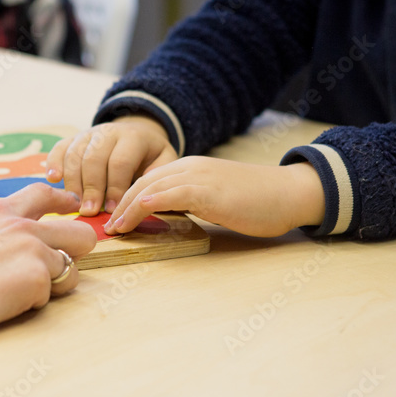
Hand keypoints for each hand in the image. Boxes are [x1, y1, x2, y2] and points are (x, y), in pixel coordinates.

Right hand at [0, 184, 96, 344]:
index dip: (65, 203)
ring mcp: (32, 251)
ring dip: (51, 285)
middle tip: (59, 268)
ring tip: (17, 295)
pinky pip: (50, 296)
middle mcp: (22, 226)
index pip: (45, 194)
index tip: (74, 208)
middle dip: (75, 251)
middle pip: (80, 232)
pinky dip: (32, 304)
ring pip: (70, 270)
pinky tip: (3, 305)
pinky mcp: (35, 280)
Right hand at [45, 116, 177, 216]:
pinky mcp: (73, 139)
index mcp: (133, 137)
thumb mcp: (164, 164)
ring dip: (73, 182)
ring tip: (74, 205)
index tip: (112, 210)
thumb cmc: (151, 157)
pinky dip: (54, 162)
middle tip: (90, 212)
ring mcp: (88, 134)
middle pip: (94, 158)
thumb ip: (156, 179)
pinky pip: (60, 148)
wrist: (138, 134)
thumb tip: (145, 202)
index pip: (120, 162)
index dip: (115, 187)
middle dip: (91, 188)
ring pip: (75, 155)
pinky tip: (53, 179)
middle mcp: (108, 132)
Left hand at [105, 157, 325, 237]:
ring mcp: (198, 177)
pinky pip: (170, 194)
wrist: (290, 193)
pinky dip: (147, 204)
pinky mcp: (207, 191)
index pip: (148, 180)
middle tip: (105, 226)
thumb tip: (164, 216)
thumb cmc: (257, 201)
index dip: (126, 199)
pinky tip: (134, 215)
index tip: (113, 218)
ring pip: (150, 187)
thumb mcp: (214, 199)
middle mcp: (190, 167)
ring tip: (114, 229)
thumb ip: (189, 202)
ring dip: (127, 209)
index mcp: (190, 168)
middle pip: (141, 182)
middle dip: (119, 204)